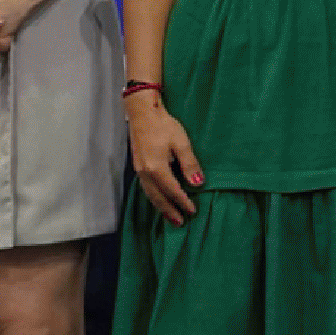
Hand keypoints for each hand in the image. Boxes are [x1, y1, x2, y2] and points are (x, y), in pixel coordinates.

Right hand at [122, 91, 202, 221]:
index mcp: (156, 168)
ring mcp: (139, 170)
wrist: (142, 111)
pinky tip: (159, 200)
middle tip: (180, 223)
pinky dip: (153, 197)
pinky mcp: (137, 166)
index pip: (173, 190)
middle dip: (170, 211)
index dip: (183, 201)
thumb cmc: (163, 124)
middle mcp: (145, 172)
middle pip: (158, 197)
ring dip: (160, 207)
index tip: (193, 211)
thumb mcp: (181, 142)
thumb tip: (198, 184)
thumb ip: (189, 164)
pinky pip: (146, 188)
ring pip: (150, 194)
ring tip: (170, 217)